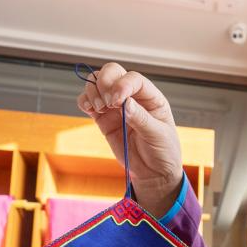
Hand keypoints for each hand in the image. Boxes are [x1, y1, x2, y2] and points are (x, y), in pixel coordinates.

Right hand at [77, 63, 183, 216]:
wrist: (153, 173)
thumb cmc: (162, 152)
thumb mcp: (157, 135)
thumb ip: (141, 118)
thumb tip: (125, 102)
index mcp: (151, 97)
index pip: (134, 79)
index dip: (123, 85)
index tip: (117, 100)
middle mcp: (132, 97)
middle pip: (112, 73)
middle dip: (105, 82)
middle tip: (107, 103)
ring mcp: (116, 107)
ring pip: (97, 84)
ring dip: (93, 91)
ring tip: (99, 108)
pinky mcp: (103, 119)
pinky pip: (88, 102)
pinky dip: (84, 101)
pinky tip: (89, 109)